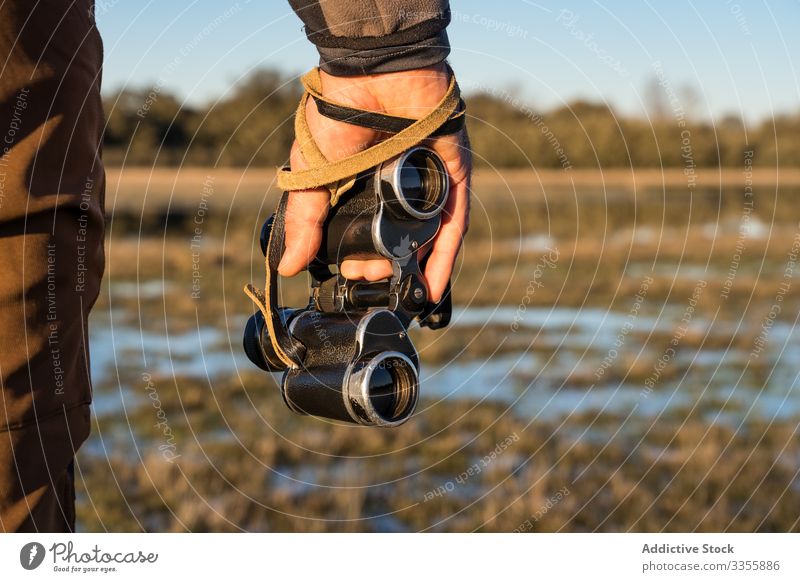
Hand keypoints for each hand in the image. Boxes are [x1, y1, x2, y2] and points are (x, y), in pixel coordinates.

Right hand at [277, 63, 470, 301]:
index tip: (350, 275)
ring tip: (406, 291)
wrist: (372, 76)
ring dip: (418, 267)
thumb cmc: (337, 116)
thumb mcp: (312, 175)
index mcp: (365, 186)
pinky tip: (434, 281)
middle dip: (387, 267)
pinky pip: (453, 219)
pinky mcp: (453, 174)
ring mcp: (428, 181)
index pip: (366, 233)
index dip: (359, 259)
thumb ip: (306, 220)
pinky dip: (445, 251)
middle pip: (399, 239)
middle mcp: (398, 187)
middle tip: (374, 279)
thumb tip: (289, 265)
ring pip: (429, 235)